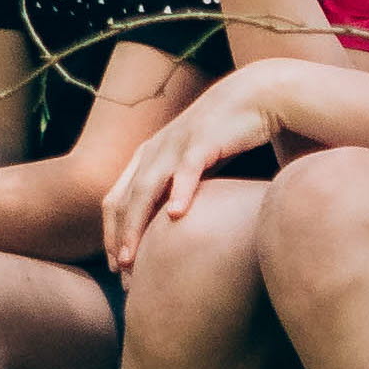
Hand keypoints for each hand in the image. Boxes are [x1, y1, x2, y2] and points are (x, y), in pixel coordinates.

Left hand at [102, 68, 285, 270]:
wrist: (256, 96)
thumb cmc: (226, 136)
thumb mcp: (193, 165)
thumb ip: (178, 189)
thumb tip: (171, 226)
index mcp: (147, 157)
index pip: (116, 200)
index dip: (112, 233)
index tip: (116, 266)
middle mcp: (154, 151)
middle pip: (124, 199)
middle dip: (118, 237)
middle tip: (119, 272)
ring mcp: (175, 145)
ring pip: (145, 189)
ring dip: (136, 225)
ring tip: (133, 257)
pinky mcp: (203, 141)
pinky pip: (187, 169)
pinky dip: (179, 191)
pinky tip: (176, 216)